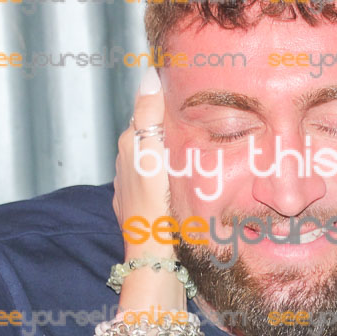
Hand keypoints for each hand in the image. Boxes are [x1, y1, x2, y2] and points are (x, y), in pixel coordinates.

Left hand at [113, 68, 185, 312]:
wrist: (155, 260)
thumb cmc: (155, 208)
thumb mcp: (152, 155)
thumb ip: (149, 115)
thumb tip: (149, 75)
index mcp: (130, 143)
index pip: (149, 107)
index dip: (171, 97)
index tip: (198, 89)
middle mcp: (127, 161)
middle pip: (154, 131)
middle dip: (175, 122)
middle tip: (209, 114)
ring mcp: (134, 184)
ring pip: (158, 155)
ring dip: (176, 148)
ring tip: (206, 143)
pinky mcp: (144, 203)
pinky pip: (161, 177)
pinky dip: (174, 171)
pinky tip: (192, 176)